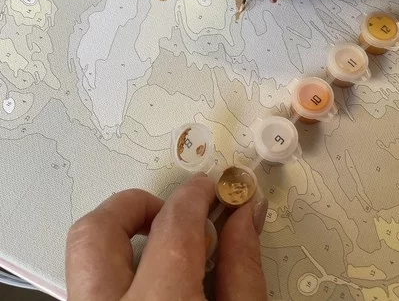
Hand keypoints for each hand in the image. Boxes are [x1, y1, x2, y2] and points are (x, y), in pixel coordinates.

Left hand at [66, 174, 267, 300]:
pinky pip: (88, 279)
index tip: (213, 189)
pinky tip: (150, 275)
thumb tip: (244, 214)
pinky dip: (117, 263)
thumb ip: (243, 268)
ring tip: (159, 240)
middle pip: (97, 230)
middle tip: (174, 207)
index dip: (198, 197)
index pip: (174, 225)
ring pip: (83, 252)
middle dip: (137, 203)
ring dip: (121, 231)